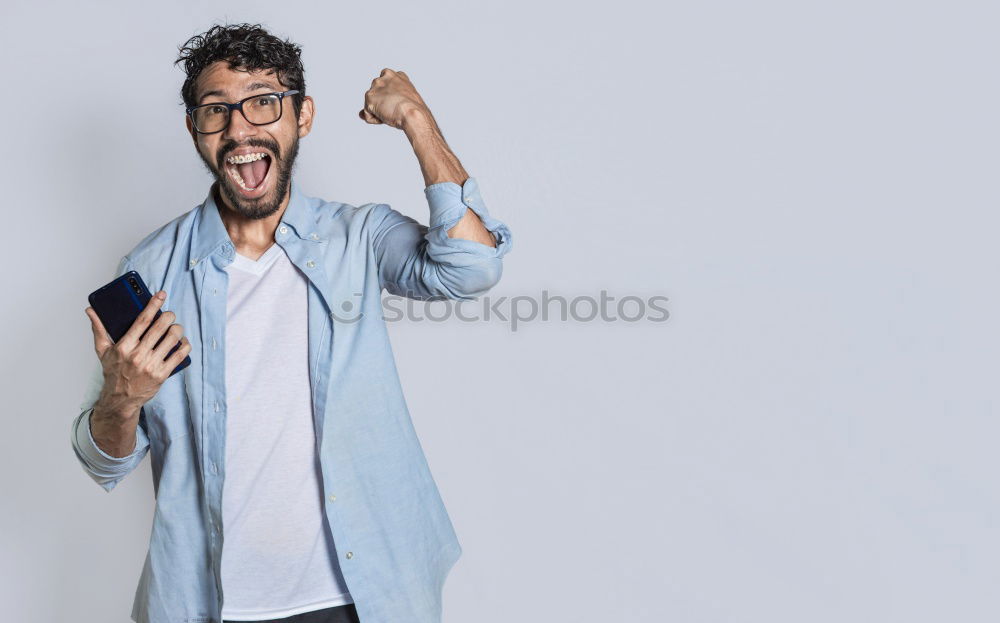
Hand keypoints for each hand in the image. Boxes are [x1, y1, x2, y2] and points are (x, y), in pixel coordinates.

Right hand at [85, 291, 190, 419]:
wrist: (120, 399)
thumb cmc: (113, 372)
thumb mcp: (103, 351)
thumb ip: (98, 329)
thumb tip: (91, 311)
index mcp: (124, 346)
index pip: (142, 320)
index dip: (153, 305)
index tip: (161, 295)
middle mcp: (138, 355)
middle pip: (160, 327)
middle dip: (169, 316)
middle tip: (170, 314)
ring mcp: (151, 365)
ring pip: (172, 339)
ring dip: (177, 329)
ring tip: (175, 328)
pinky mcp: (162, 374)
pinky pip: (180, 355)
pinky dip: (184, 345)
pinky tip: (182, 341)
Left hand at [358, 68, 429, 129]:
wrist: (413, 113)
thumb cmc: (413, 110)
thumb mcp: (402, 100)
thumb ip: (385, 100)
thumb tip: (360, 114)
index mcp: (395, 75)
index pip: (385, 87)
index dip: (390, 99)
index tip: (398, 103)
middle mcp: (384, 77)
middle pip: (376, 96)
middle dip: (382, 105)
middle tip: (396, 109)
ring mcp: (376, 86)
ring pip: (371, 105)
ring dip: (379, 112)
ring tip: (393, 112)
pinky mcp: (370, 97)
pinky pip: (368, 115)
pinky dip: (376, 120)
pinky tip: (387, 117)